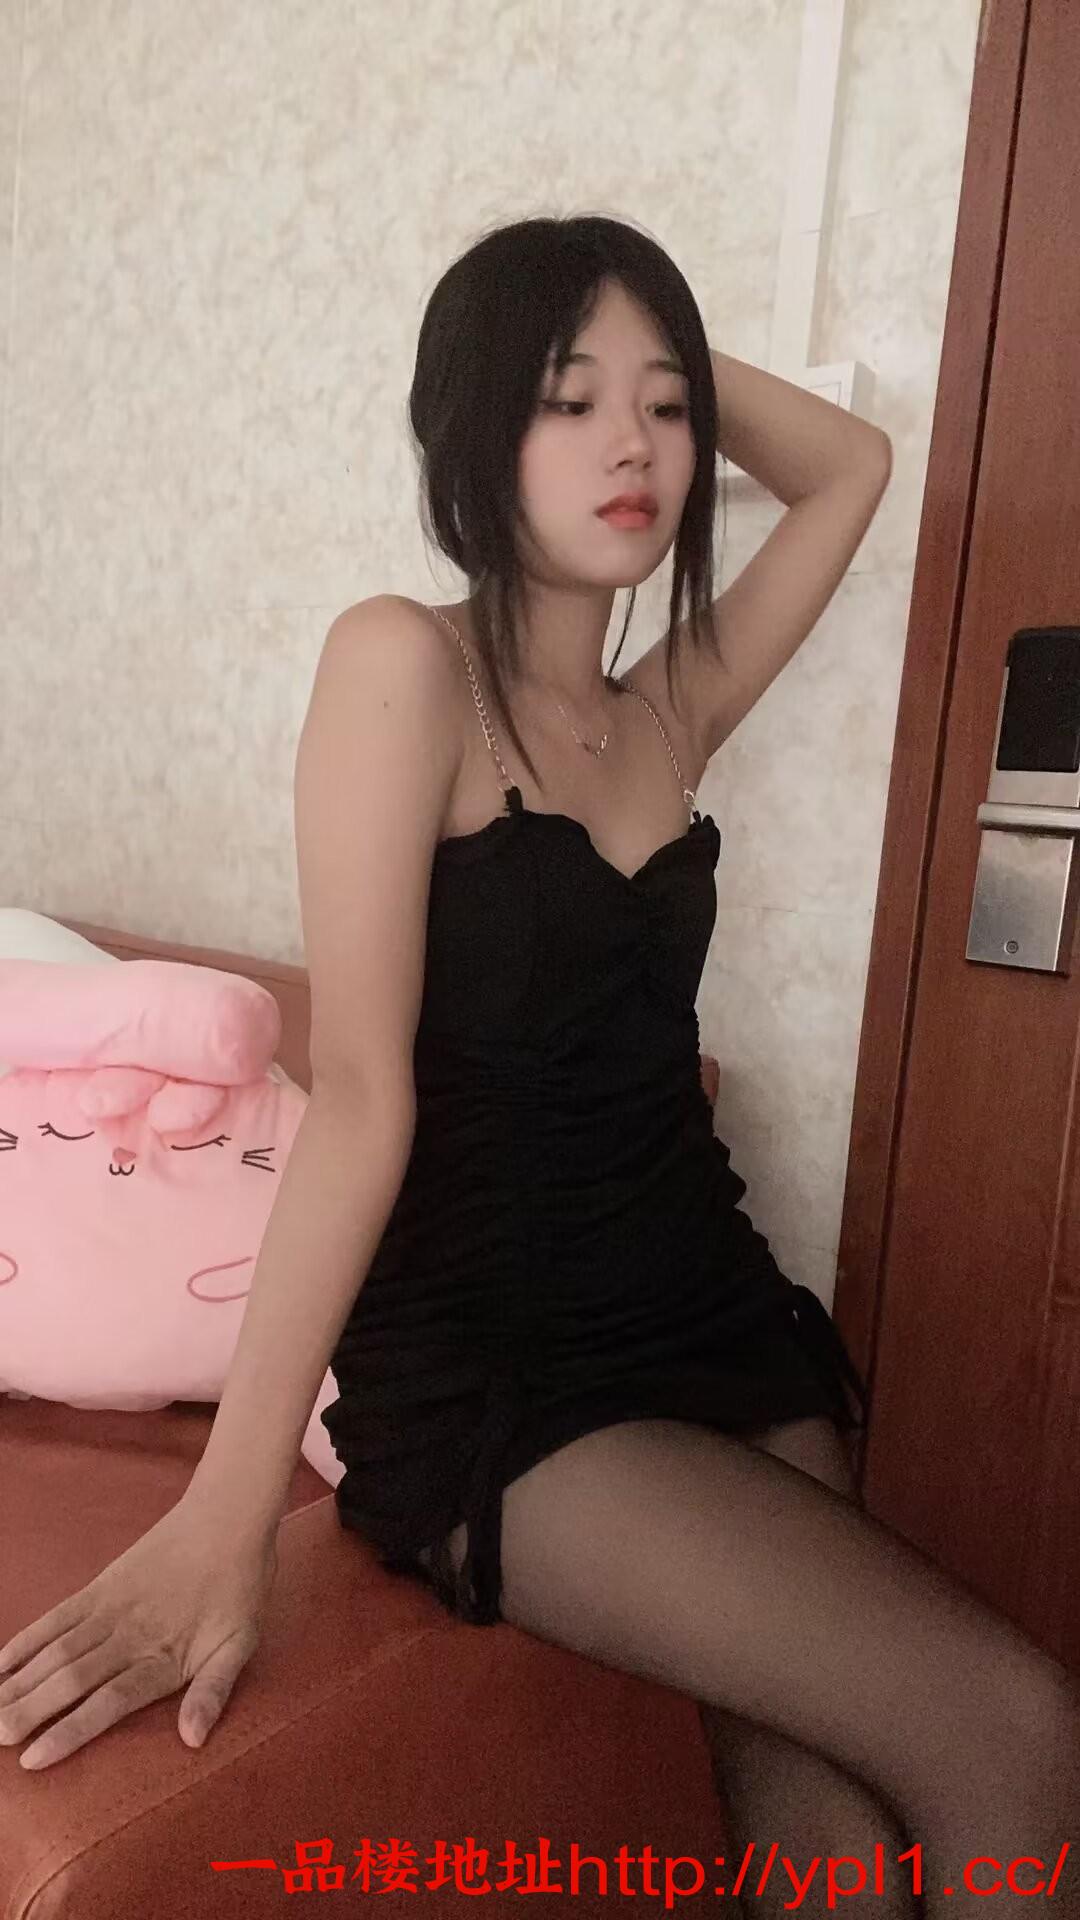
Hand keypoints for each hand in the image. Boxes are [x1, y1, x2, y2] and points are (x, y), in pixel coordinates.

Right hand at [0, 1499, 277, 1769]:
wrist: (227, 1518)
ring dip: (18, 1684)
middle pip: (69, 1680)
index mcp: (163, 1658)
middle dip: (28, 1713)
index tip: (33, 1759)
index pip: (108, 1702)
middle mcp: (129, 1636)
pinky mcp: (99, 1587)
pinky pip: (54, 1619)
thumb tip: (193, 1739)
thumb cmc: (239, 1588)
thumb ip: (214, 1691)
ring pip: (54, 1653)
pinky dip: (24, 1643)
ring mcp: (109, 1610)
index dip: (69, 1731)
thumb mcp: (241, 1643)